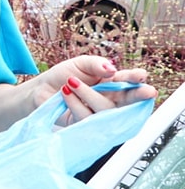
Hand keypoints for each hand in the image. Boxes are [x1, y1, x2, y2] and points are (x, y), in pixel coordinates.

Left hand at [37, 55, 155, 124]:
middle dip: (137, 95)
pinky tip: (65, 93)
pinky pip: (87, 117)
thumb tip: (112, 70)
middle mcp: (109, 100)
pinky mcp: (85, 125)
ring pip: (105, 109)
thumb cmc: (63, 76)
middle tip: (147, 91)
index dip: (136, 79)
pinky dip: (75, 103)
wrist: (40, 89)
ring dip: (88, 93)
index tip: (142, 76)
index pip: (128, 82)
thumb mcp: (80, 63)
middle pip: (127, 100)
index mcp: (112, 83)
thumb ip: (96, 64)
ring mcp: (98, 114)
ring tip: (71, 82)